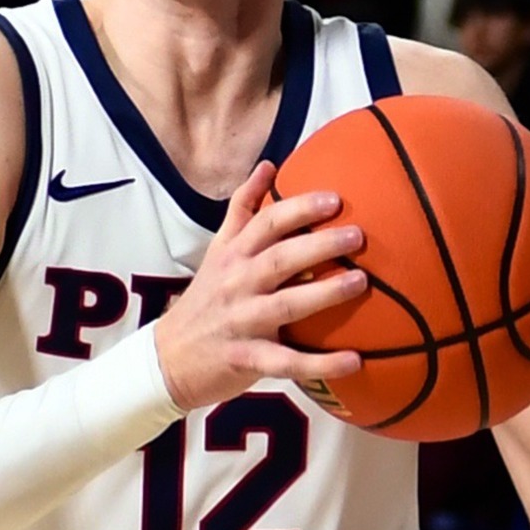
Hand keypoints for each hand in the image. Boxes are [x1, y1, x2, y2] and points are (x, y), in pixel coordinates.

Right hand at [151, 161, 366, 410]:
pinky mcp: (247, 359)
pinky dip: (321, 364)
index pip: (266, 223)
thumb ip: (243, 209)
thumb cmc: (205, 299)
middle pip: (279, 259)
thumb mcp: (218, 250)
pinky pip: (287, 362)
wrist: (168, 358)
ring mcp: (242, 321)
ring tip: (361, 282)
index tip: (335, 199)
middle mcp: (236, 283)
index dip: (299, 208)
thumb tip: (268, 164)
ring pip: (286, 305)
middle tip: (358, 235)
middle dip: (319, 245)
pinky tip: (355, 360)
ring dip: (325, 293)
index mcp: (233, 255)